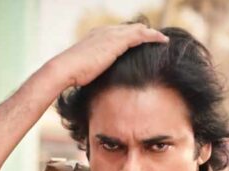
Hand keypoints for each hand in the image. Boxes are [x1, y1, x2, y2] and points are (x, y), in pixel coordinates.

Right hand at [48, 23, 168, 87]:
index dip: (131, 37)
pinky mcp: (117, 40)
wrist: (66, 69)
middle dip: (143, 33)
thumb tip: (103, 83)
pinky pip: (141, 35)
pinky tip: (163, 41)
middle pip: (130, 29)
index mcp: (96, 36)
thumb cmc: (72, 75)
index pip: (118, 33)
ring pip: (138, 30)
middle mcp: (104, 31)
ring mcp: (111, 34)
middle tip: (156, 40)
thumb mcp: (87, 71)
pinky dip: (153, 37)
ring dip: (151, 34)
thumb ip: (96, 71)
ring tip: (163, 39)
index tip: (141, 44)